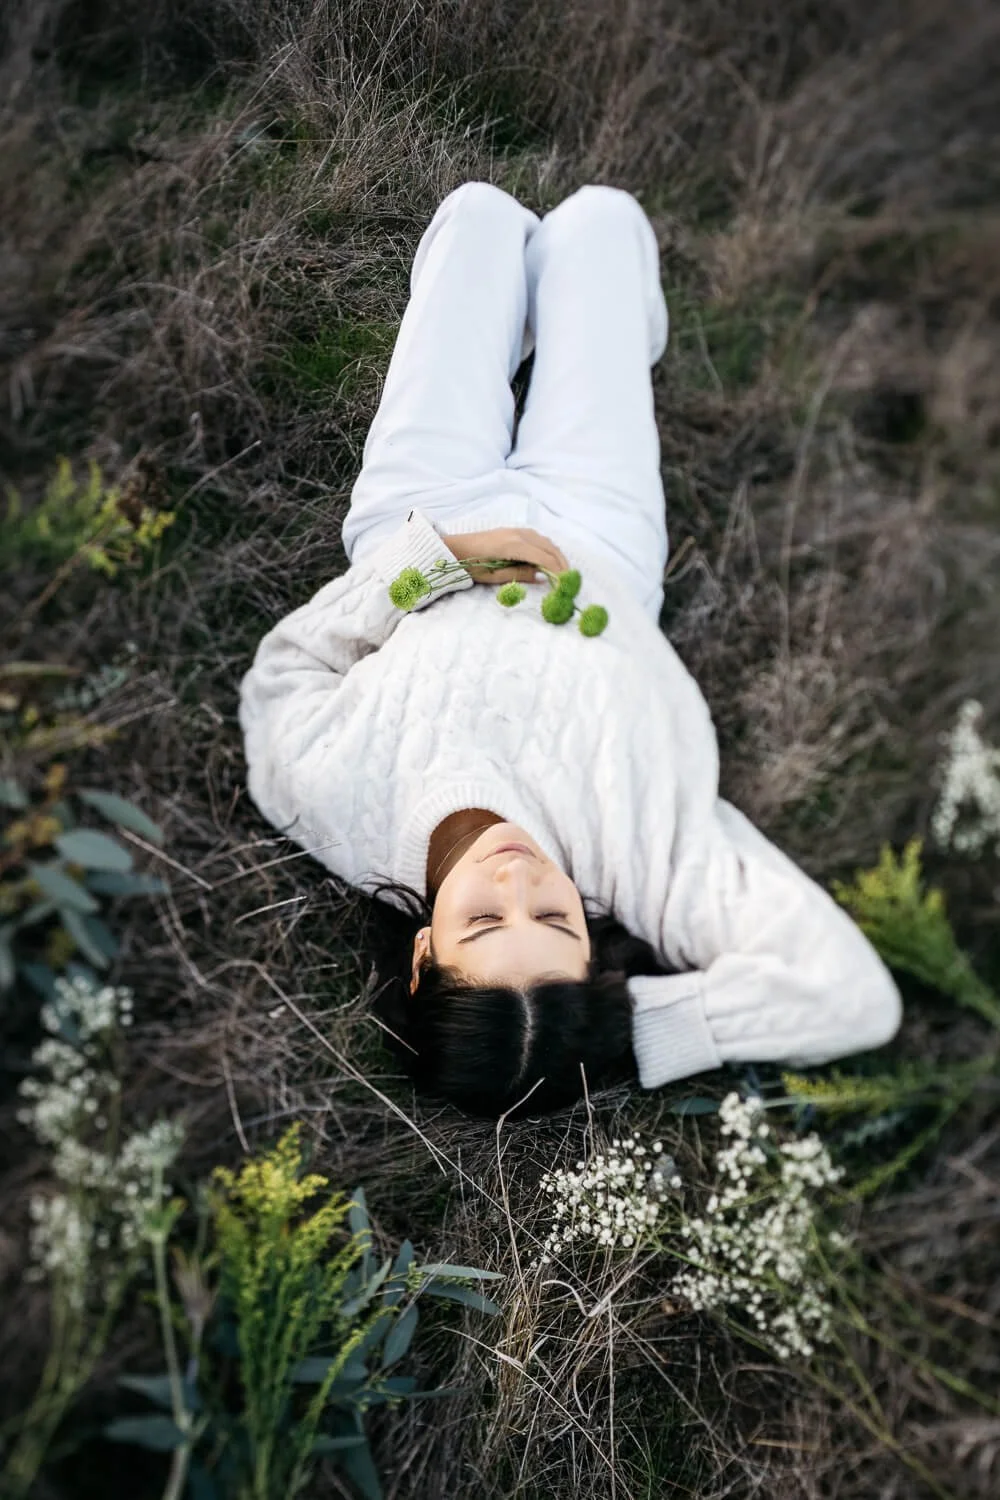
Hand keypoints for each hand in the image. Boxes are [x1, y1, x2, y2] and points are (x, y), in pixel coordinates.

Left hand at [438, 527, 569, 584]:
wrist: (454, 548)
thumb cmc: (471, 565)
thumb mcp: (495, 576)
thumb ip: (520, 574)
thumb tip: (542, 577)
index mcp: (514, 545)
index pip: (545, 557)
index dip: (558, 571)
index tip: (565, 584)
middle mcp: (519, 534)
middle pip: (549, 547)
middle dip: (561, 563)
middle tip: (569, 580)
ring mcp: (517, 530)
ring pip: (545, 541)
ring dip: (556, 555)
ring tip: (562, 571)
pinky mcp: (514, 531)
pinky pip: (538, 538)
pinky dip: (547, 549)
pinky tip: (548, 560)